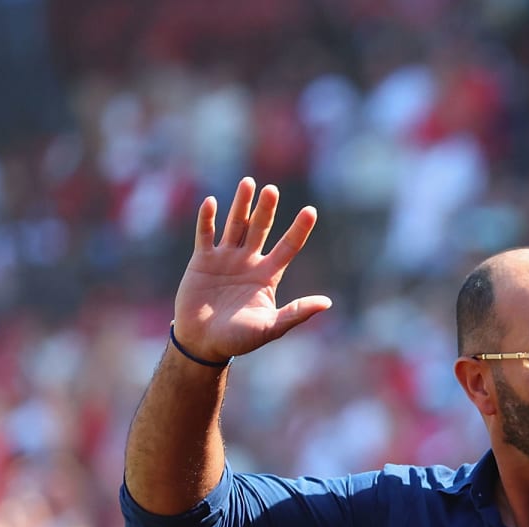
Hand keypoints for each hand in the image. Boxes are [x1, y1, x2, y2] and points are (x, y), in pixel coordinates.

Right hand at [173, 177, 331, 361]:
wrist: (203, 342)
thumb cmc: (238, 339)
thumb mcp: (271, 327)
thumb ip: (296, 313)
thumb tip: (327, 302)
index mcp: (268, 276)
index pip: (288, 247)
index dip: (299, 229)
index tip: (311, 210)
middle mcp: (249, 262)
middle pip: (261, 229)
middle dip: (266, 209)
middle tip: (272, 189)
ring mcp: (225, 258)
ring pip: (235, 225)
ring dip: (241, 205)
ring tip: (249, 182)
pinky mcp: (202, 260)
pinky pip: (205, 235)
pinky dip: (207, 219)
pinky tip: (212, 201)